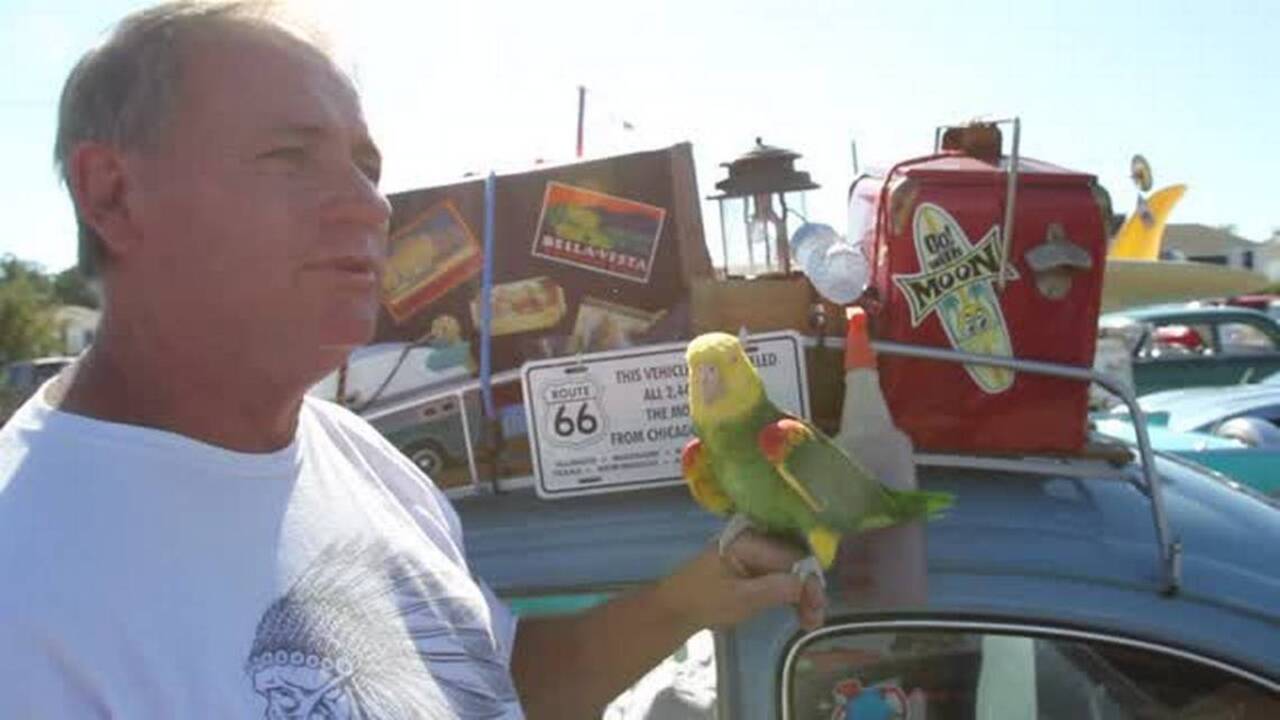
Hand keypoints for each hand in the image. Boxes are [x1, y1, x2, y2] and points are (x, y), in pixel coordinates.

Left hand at [659, 528, 826, 633]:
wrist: (674, 610)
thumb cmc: (703, 602)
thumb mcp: (741, 599)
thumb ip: (775, 589)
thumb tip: (807, 583)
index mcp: (748, 540)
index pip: (790, 557)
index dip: (809, 581)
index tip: (817, 607)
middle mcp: (753, 540)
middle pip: (792, 561)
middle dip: (807, 589)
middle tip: (814, 619)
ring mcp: (751, 553)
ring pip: (787, 570)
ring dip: (800, 594)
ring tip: (808, 622)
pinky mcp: (749, 566)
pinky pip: (777, 575)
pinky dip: (788, 593)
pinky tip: (796, 612)